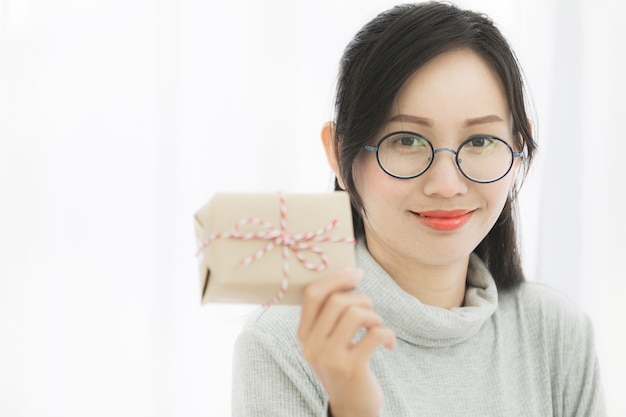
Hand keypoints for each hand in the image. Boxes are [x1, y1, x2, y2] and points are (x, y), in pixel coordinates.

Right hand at [297, 268, 395, 416]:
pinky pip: (375, 334)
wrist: (351, 408)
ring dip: (374, 316)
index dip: (336, 278)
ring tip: (377, 327)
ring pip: (355, 314)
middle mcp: (312, 346)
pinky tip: (389, 344)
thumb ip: (329, 316)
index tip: (355, 273)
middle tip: (371, 312)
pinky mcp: (352, 367)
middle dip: (362, 299)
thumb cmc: (343, 366)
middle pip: (337, 301)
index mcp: (304, 335)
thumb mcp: (327, 342)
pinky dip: (388, 334)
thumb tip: (348, 275)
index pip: (313, 295)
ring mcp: (331, 358)